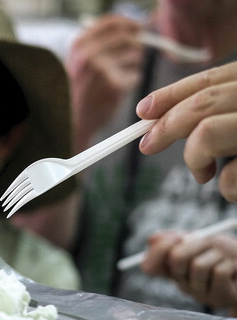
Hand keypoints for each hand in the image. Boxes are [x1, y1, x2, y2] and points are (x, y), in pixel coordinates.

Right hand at [67, 15, 144, 150]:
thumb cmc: (77, 91)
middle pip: (128, 37)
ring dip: (132, 66)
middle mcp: (90, 54)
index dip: (129, 23)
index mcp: (79, 45)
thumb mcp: (78, 62)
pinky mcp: (115, 86)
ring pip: (135, 56)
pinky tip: (116, 92)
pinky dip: (130, 83)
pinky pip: (136, 76)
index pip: (112, 23)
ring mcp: (103, 70)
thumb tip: (132, 27)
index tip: (138, 28)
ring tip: (115, 79)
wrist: (70, 121)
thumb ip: (98, 43)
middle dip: (136, 46)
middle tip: (133, 56)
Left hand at [137, 61, 236, 201]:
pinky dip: (225, 188)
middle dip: (166, 126)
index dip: (171, 94)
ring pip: (207, 133)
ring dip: (194, 159)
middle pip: (203, 103)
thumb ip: (218, 112)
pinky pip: (230, 177)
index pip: (211, 79)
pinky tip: (235, 189)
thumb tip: (158, 118)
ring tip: (204, 175)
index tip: (143, 111)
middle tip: (148, 145)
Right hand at [141, 231, 236, 313]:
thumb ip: (178, 239)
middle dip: (194, 243)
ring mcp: (199, 293)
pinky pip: (218, 272)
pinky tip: (232, 269)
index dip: (159, 249)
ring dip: (216, 254)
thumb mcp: (201, 240)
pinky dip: (228, 263)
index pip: (150, 265)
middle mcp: (182, 283)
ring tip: (223, 258)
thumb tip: (152, 238)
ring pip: (199, 265)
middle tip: (206, 242)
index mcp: (174, 269)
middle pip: (176, 258)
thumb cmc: (225, 254)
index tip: (175, 237)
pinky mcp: (217, 298)